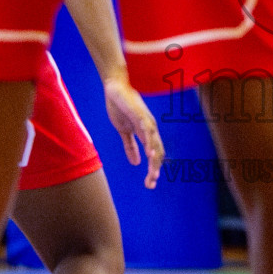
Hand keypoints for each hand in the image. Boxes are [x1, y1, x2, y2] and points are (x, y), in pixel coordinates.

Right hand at [102, 74, 163, 188]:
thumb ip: (130, 147)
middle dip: (154, 170)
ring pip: (155, 145)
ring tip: (152, 175)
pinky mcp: (141, 115)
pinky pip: (148, 131)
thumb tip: (136, 163)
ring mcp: (148, 122)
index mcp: (147, 134)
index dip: (152, 169)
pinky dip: (150, 143)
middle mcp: (151, 129)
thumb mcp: (124, 131)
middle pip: (158, 153)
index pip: (154, 155)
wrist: (114, 89)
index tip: (149, 183)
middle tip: (150, 184)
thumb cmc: (120, 107)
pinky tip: (149, 153)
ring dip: (154, 161)